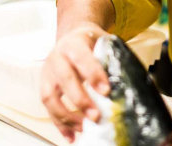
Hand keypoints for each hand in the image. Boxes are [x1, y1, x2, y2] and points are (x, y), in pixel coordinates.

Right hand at [40, 22, 110, 141]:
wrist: (72, 36)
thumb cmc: (90, 42)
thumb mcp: (102, 41)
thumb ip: (111, 58)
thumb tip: (128, 80)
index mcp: (73, 43)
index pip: (82, 58)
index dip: (93, 74)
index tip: (106, 91)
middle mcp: (57, 57)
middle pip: (65, 79)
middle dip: (80, 100)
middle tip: (95, 116)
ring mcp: (48, 73)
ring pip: (50, 96)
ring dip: (67, 116)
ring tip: (84, 127)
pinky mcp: (44, 87)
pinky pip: (48, 108)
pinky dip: (59, 124)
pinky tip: (71, 136)